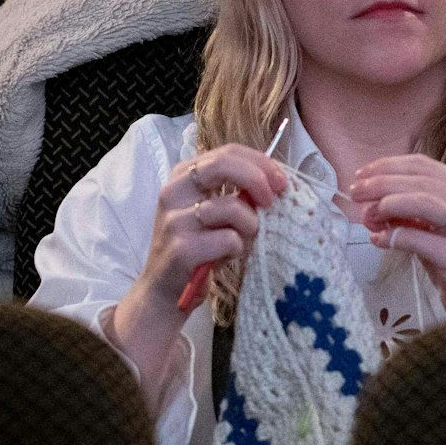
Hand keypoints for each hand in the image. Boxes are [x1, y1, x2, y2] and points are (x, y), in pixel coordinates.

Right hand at [106, 142, 286, 408]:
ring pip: (233, 207)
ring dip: (249, 227)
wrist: (164, 292)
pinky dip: (237, 250)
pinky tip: (224, 258)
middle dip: (257, 179)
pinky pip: (230, 240)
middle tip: (274, 200)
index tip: (282, 180)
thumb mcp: (213, 210)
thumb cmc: (198, 246)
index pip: (227, 151)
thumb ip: (237, 190)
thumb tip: (277, 180)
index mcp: (184, 174)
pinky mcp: (181, 248)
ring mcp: (175, 219)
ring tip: (239, 242)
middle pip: (224, 165)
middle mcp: (174, 190)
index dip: (260, 162)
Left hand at [350, 155, 445, 319]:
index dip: (389, 166)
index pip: (425, 166)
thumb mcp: (440, 230)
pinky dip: (394, 236)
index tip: (363, 174)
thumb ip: (412, 213)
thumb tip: (372, 203)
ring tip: (367, 214)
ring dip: (388, 204)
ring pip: (423, 202)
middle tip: (356, 192)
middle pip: (421, 182)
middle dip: (381, 183)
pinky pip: (419, 240)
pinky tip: (378, 240)